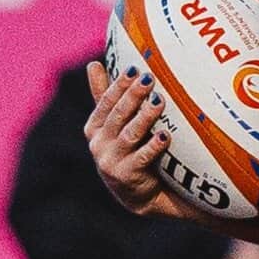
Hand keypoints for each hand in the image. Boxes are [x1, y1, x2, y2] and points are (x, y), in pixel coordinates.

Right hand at [83, 60, 185, 218]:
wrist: (137, 194)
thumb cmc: (127, 151)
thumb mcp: (113, 125)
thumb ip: (104, 97)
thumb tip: (93, 64)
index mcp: (94, 127)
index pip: (106, 101)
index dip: (119, 84)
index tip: (134, 69)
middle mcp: (98, 144)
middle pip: (118, 115)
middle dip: (133, 95)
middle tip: (150, 78)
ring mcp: (110, 161)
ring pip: (130, 134)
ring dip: (145, 116)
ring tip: (159, 101)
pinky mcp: (125, 177)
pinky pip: (142, 158)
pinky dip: (154, 146)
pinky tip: (165, 135)